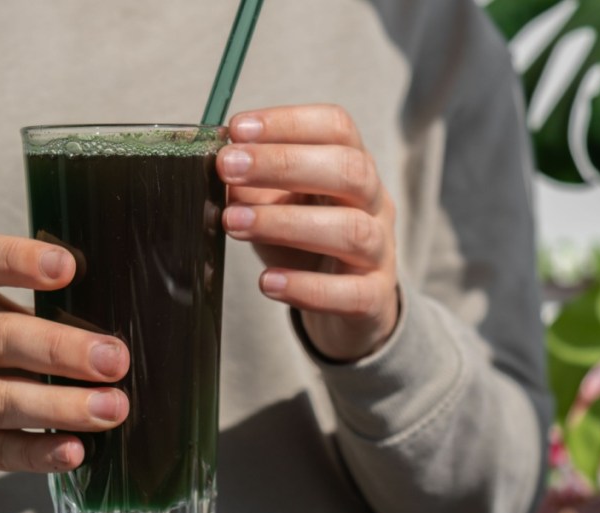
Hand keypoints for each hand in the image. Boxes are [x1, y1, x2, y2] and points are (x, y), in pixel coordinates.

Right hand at [0, 235, 129, 510]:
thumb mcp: (1, 319)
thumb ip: (48, 312)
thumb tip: (123, 325)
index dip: (17, 260)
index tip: (68, 266)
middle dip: (61, 349)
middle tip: (115, 360)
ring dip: (60, 405)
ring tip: (111, 408)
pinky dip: (37, 452)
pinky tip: (74, 450)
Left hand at [217, 105, 398, 361]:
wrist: (345, 303)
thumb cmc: (305, 243)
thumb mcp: (277, 205)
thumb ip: (252, 186)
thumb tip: (218, 172)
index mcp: (353, 167)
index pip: (337, 127)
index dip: (289, 122)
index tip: (238, 129)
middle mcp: (374, 203)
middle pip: (350, 170)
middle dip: (285, 163)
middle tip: (227, 167)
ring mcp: (380, 251)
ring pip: (353, 230)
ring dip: (286, 223)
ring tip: (232, 223)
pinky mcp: (374, 298)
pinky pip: (352, 293)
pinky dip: (307, 288)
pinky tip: (268, 282)